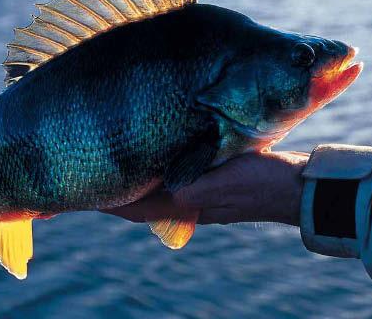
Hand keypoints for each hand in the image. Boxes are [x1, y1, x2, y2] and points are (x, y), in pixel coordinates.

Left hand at [103, 151, 308, 225]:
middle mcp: (185, 205)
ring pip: (152, 193)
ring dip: (131, 184)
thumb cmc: (260, 182)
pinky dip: (153, 177)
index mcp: (183, 205)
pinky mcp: (210, 187)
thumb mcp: (221, 182)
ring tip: (112, 168)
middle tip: (87, 178)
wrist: (296, 187)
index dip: (102, 202)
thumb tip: (162, 192)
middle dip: (111, 193)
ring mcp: (197, 198)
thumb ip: (189, 188)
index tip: (75, 194)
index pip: (131, 207)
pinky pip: (171, 184)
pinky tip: (154, 164)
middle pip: (136, 202)